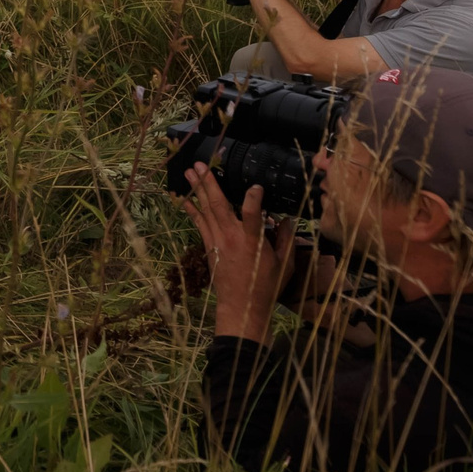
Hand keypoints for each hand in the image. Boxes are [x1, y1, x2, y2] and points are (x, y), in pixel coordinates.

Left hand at [176, 168, 294, 340]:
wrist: (242, 307)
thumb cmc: (266, 287)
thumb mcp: (285, 265)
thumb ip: (286, 239)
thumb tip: (287, 219)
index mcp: (253, 242)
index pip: (252, 214)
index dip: (253, 198)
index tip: (256, 186)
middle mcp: (232, 238)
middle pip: (219, 205)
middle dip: (209, 183)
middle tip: (201, 164)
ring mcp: (217, 241)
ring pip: (206, 210)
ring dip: (197, 190)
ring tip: (189, 172)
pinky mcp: (209, 247)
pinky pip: (199, 224)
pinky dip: (192, 210)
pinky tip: (185, 199)